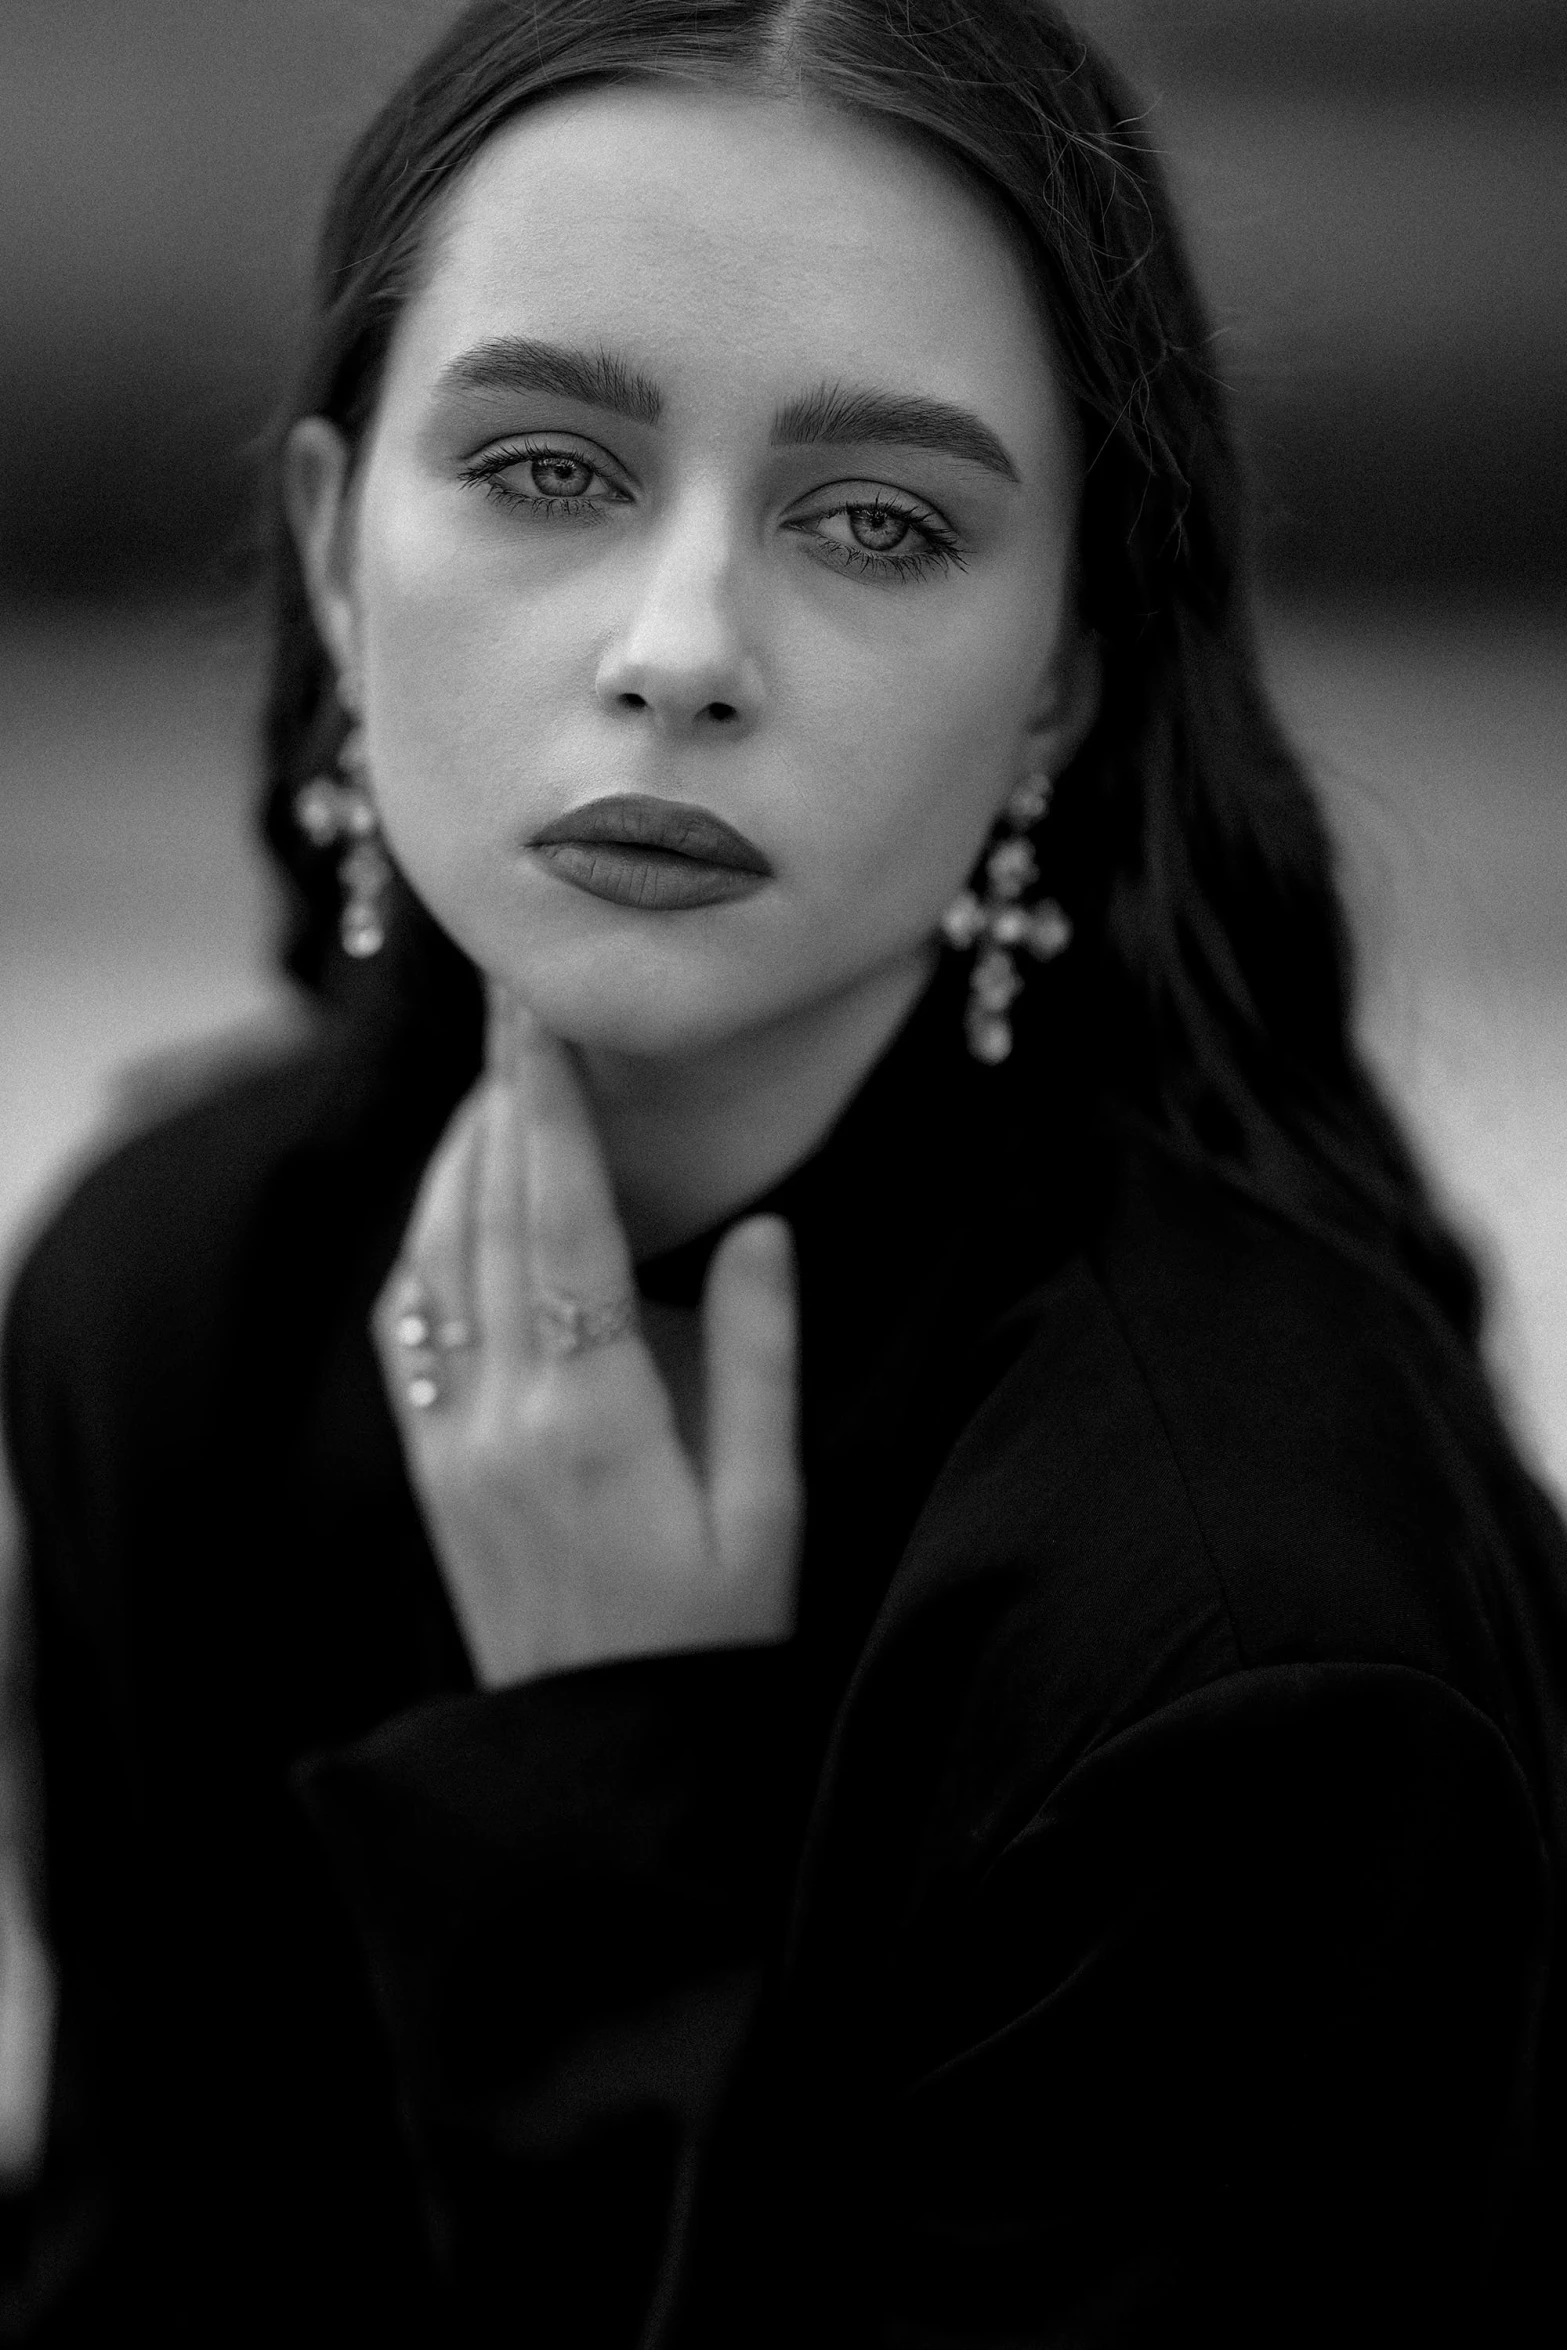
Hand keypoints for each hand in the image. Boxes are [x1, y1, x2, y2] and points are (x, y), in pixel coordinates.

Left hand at [371, 994, 801, 1685]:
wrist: (603, 1761)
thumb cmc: (711, 1641)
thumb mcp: (766, 1511)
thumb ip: (760, 1363)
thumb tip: (765, 1229)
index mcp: (592, 1417)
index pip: (561, 1222)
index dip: (549, 1107)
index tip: (540, 1013)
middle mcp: (500, 1417)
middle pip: (483, 1219)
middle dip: (497, 1100)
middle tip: (513, 1003)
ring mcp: (449, 1446)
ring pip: (432, 1262)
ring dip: (457, 1160)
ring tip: (495, 1080)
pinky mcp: (430, 1472)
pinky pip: (406, 1329)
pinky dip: (424, 1242)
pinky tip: (450, 1204)